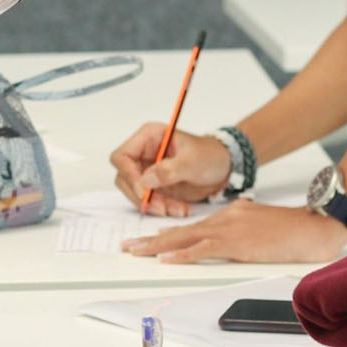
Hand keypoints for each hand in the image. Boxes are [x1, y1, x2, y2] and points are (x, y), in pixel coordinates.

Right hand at [109, 123, 231, 215]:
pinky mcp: (154, 186)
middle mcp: (143, 153)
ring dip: (153, 205)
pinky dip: (162, 209)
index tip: (143, 191)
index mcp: (148, 138)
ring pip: (136, 193)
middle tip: (160, 207)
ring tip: (176, 209)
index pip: (122, 156)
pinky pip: (149, 201)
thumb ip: (168, 170)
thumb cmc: (210, 156)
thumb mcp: (192, 161)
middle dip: (141, 195)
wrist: (224, 169)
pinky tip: (180, 209)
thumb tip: (145, 180)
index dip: (128, 175)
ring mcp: (147, 171)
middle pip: (125, 178)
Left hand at [122, 200, 346, 262]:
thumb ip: (245, 221)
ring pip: (185, 238)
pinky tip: (168, 259)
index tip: (149, 239)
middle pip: (181, 230)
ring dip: (157, 247)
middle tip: (129, 247)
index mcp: (230, 215)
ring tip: (136, 252)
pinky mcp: (238, 244)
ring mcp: (229, 230)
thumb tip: (237, 227)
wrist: (314, 225)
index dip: (168, 233)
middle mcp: (224, 219)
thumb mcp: (263, 220)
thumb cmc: (294, 228)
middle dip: (151, 240)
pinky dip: (184, 254)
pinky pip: (204, 250)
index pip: (192, 226)